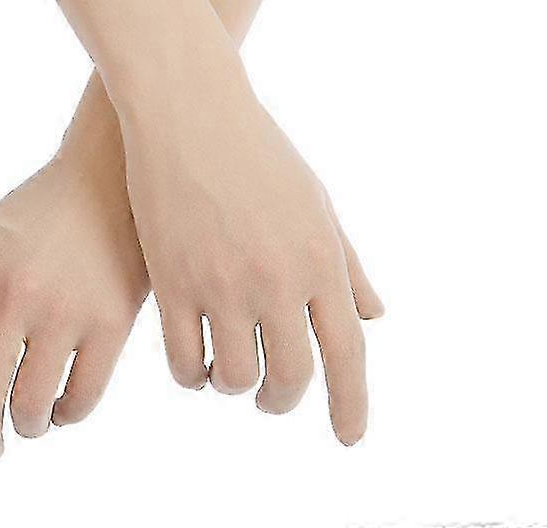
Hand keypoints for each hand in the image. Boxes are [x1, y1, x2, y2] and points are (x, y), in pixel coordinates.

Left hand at [0, 130, 149, 464]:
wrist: (111, 172)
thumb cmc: (38, 210)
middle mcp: (13, 294)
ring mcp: (64, 308)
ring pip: (32, 406)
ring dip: (27, 428)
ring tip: (30, 422)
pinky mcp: (112, 319)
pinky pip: (82, 397)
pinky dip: (68, 416)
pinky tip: (64, 406)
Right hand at [120, 61, 383, 443]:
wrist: (189, 108)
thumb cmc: (257, 150)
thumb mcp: (315, 202)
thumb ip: (345, 264)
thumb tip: (374, 319)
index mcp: (321, 259)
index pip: (348, 355)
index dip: (351, 405)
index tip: (349, 438)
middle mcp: (278, 279)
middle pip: (291, 377)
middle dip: (283, 401)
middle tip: (272, 399)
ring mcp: (222, 283)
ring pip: (236, 378)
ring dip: (236, 387)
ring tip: (230, 375)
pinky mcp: (172, 282)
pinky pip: (185, 362)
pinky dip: (193, 375)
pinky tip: (195, 364)